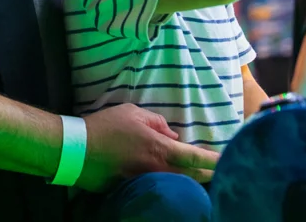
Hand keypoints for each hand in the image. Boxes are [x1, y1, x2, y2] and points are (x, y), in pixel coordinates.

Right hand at [76, 104, 218, 191]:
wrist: (77, 150)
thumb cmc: (105, 126)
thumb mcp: (133, 113)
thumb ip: (157, 122)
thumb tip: (172, 135)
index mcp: (160, 148)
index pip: (195, 157)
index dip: (214, 160)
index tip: (228, 159)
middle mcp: (157, 170)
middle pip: (192, 178)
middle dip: (209, 175)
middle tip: (222, 171)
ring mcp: (146, 183)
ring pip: (177, 185)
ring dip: (191, 182)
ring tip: (204, 178)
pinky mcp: (135, 191)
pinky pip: (159, 189)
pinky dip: (170, 186)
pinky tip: (175, 183)